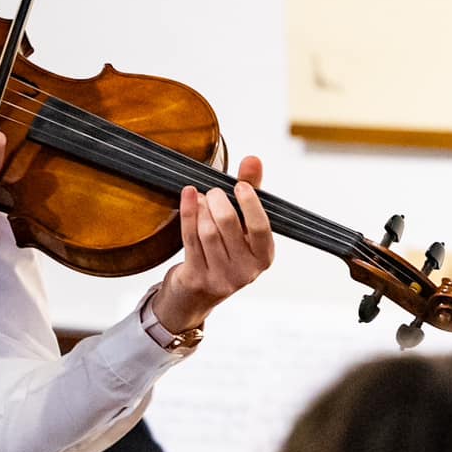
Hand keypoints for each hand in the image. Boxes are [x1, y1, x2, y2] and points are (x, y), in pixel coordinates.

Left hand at [152, 154, 275, 332]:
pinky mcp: (197, 277)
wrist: (199, 292)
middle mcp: (246, 271)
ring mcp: (221, 277)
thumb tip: (253, 159)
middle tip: (214, 191)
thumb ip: (251, 189)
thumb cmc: (227, 248)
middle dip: (219, 201)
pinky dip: (187, 213)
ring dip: (201, 208)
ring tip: (202, 198)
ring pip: (207, 231)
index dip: (249, 203)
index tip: (239, 184)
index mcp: (264, 257)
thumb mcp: (244, 224)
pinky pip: (189, 239)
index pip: (260, 227)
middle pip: (229, 225)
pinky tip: (188, 196)